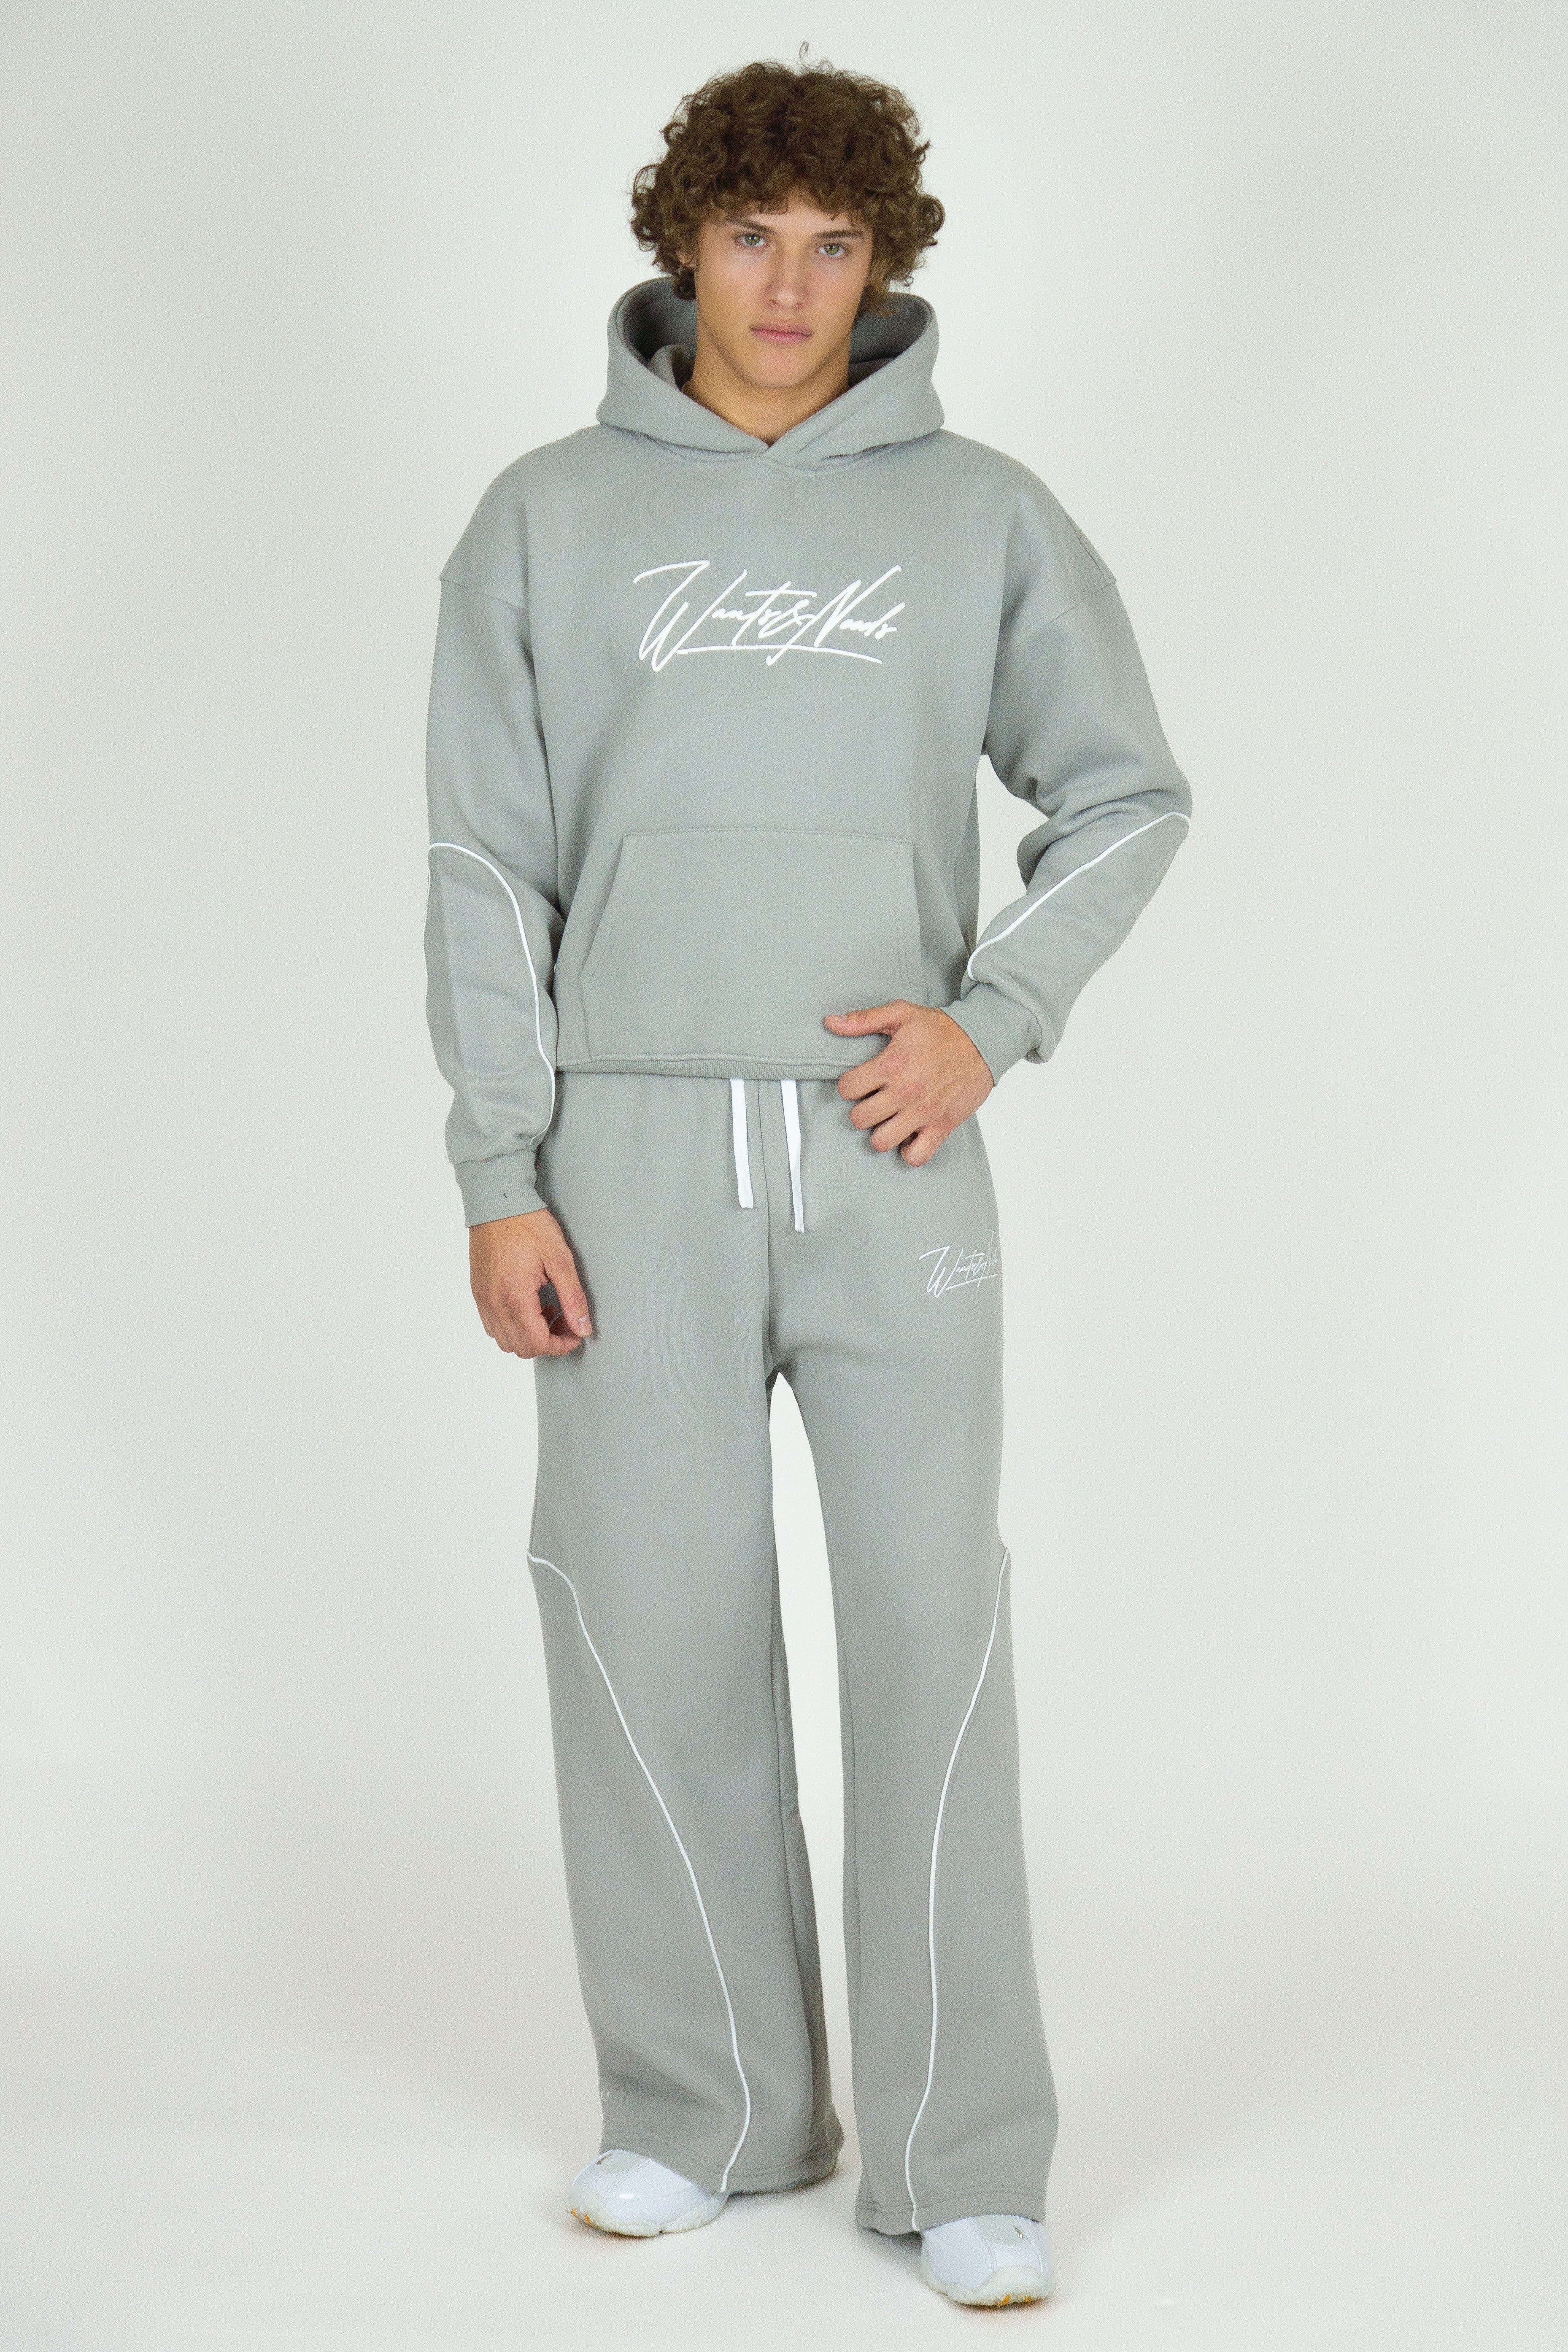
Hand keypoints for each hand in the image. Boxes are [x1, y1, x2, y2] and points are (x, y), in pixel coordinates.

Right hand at [469, 1208, 591, 1357]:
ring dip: (528, 1336)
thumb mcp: (560, 1259)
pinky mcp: (478, 1292)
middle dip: (546, 1343)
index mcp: (515, 1296)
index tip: (574, 1332)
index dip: (560, 1346)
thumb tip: (583, 1328)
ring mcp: (483, 1299)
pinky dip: (511, 1326)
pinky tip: (527, 1304)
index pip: (537, 1344)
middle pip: (520, 1348)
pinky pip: (492, 1325)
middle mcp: (494, 1303)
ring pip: (504, 1340)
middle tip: (564, 1321)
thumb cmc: (529, 1225)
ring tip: (545, 1311)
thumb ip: (572, 1297)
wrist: (497, 1203)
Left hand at [823, 1002, 992, 1164]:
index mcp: (891, 1064)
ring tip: (889, 1119)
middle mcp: (904, 1092)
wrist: (984, 1041)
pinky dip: (909, 1150)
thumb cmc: (942, 1028)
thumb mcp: (902, 1013)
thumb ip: (864, 1019)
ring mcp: (923, 1113)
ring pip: (881, 1141)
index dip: (850, 1085)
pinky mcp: (942, 1126)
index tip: (862, 1082)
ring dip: (881, 1132)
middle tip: (875, 1101)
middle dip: (862, 1110)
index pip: (847, 1088)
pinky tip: (909, 1135)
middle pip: (859, 1119)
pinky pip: (916, 1156)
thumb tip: (830, 1023)